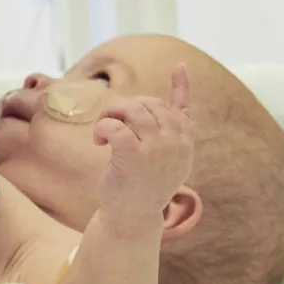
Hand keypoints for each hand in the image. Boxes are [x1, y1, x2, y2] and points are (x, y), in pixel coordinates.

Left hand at [94, 65, 194, 220]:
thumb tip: (183, 93)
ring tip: (102, 130)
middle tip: (109, 124)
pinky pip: (116, 125)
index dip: (179, 87)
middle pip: (148, 104)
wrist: (132, 217)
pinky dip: (103, 127)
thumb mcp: (166, 156)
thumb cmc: (144, 183)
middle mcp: (176, 143)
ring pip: (132, 109)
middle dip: (124, 107)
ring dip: (110, 114)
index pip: (181, 109)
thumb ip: (174, 127)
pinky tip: (99, 140)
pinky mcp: (134, 157)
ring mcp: (157, 149)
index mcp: (185, 143)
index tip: (178, 66)